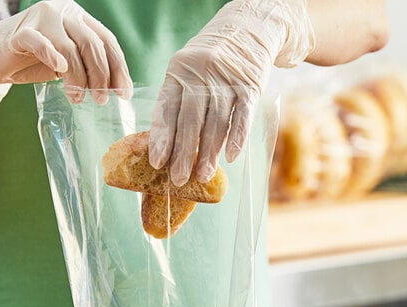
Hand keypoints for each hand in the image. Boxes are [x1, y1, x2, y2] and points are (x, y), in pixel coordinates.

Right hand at [0, 0, 131, 127]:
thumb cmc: (32, 64)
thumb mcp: (67, 66)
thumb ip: (89, 68)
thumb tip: (118, 90)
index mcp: (78, 18)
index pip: (107, 41)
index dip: (119, 68)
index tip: (124, 94)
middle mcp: (62, 12)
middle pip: (92, 44)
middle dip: (101, 75)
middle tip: (101, 100)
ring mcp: (40, 18)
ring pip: (69, 48)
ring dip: (78, 77)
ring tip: (78, 99)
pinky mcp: (19, 33)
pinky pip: (39, 41)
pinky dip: (51, 55)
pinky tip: (59, 69)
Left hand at [148, 0, 314, 186]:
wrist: (247, 28)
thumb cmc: (210, 63)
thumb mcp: (187, 72)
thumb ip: (178, 102)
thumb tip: (168, 147)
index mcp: (178, 73)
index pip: (167, 110)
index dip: (161, 138)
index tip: (157, 162)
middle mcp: (200, 75)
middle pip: (189, 121)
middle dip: (182, 153)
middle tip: (178, 179)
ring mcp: (226, 80)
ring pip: (215, 123)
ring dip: (208, 153)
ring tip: (202, 176)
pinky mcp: (249, 86)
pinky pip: (242, 116)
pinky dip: (237, 138)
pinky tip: (230, 157)